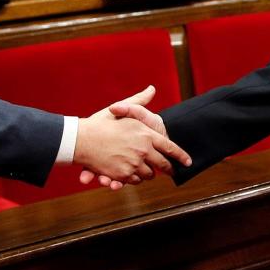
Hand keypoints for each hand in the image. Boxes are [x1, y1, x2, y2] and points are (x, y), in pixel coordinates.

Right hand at [74, 85, 190, 189]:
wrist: (81, 139)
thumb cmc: (101, 123)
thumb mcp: (122, 109)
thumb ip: (140, 102)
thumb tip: (152, 89)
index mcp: (146, 134)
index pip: (170, 147)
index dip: (180, 155)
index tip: (188, 162)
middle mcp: (143, 150)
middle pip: (162, 165)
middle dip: (167, 168)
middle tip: (170, 170)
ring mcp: (133, 164)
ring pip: (149, 175)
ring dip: (148, 173)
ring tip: (147, 170)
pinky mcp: (123, 175)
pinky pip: (135, 181)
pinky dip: (135, 179)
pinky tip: (132, 173)